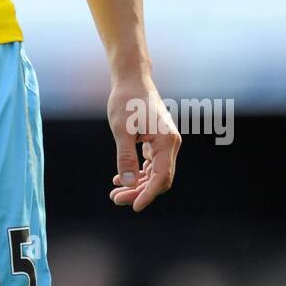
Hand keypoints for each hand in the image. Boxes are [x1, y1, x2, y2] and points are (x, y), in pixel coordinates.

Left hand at [106, 77, 179, 211]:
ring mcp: (164, 143)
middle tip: (115, 199)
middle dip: (139, 192)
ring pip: (154, 173)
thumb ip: (125, 156)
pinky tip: (120, 179)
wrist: (131, 79)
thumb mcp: (121, 129)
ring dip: (137, 185)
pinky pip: (150, 164)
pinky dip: (137, 173)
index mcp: (166, 141)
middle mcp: (170, 144)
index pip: (161, 177)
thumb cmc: (126, 100)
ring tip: (115, 193)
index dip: (148, 195)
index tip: (133, 207)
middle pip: (159, 179)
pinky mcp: (157, 140)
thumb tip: (126, 183)